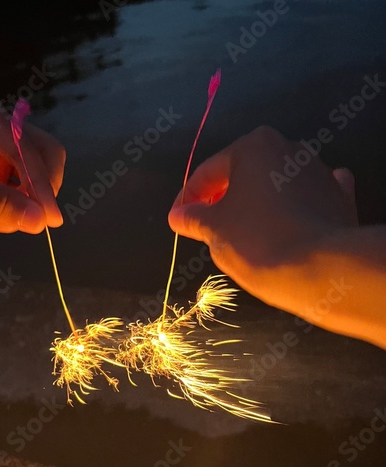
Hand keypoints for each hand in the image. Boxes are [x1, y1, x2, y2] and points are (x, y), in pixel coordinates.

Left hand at [0, 91, 64, 233]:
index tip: (48, 218)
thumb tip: (40, 222)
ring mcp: (1, 150)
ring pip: (38, 175)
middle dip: (40, 190)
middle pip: (45, 155)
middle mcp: (1, 126)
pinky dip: (16, 209)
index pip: (27, 148)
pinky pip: (23, 191)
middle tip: (33, 221)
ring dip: (28, 203)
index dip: (39, 183)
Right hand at [168, 126, 357, 308]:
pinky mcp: (338, 197)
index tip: (177, 218)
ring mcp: (318, 171)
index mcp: (253, 147)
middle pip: (242, 175)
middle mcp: (288, 148)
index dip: (188, 197)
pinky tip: (288, 216)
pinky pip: (306, 197)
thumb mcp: (214, 229)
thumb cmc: (257, 240)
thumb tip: (178, 215)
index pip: (208, 172)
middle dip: (222, 198)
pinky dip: (292, 205)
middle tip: (207, 225)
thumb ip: (192, 217)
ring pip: (273, 186)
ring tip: (242, 232)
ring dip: (254, 203)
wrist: (321, 269)